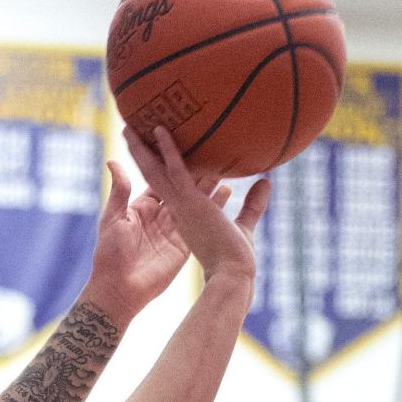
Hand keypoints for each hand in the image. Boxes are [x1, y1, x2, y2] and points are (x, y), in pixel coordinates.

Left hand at [80, 156, 227, 324]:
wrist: (120, 290)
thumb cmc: (110, 256)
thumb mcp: (113, 219)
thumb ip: (120, 191)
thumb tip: (114, 160)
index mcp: (141, 207)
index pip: (156, 175)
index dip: (163, 157)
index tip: (173, 135)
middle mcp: (160, 214)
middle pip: (180, 183)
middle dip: (192, 164)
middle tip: (206, 140)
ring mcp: (174, 228)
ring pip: (194, 198)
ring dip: (209, 181)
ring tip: (224, 160)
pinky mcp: (184, 243)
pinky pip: (201, 221)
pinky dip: (215, 205)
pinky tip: (228, 189)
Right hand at [123, 125, 270, 283]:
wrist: (232, 276)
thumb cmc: (235, 258)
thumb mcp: (243, 225)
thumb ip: (252, 204)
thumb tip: (266, 181)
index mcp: (184, 216)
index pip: (169, 187)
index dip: (161, 168)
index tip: (158, 149)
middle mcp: (177, 210)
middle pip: (155, 176)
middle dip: (144, 154)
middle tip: (136, 132)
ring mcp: (179, 207)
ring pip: (156, 171)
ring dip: (145, 148)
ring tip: (135, 125)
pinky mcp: (187, 205)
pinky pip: (173, 173)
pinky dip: (167, 151)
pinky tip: (161, 131)